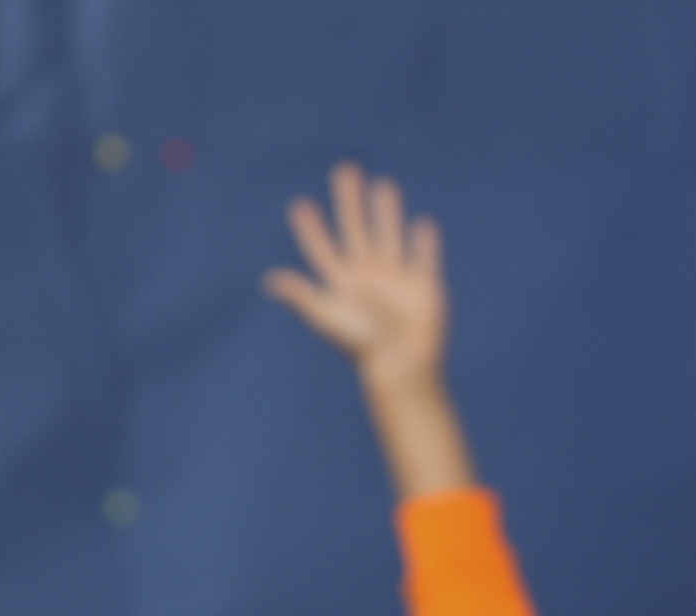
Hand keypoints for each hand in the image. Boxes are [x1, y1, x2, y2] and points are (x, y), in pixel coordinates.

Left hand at [263, 162, 447, 392]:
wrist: (403, 364)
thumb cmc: (362, 345)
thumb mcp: (327, 317)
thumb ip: (302, 295)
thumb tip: (270, 280)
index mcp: (342, 283)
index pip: (322, 249)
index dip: (311, 229)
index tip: (300, 206)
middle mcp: (368, 276)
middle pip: (356, 231)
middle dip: (350, 202)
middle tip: (345, 169)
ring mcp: (397, 280)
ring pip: (389, 236)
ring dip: (386, 212)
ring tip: (384, 184)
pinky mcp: (424, 287)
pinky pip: (425, 259)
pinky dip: (425, 243)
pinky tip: (423, 224)